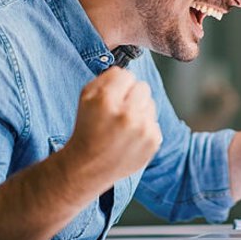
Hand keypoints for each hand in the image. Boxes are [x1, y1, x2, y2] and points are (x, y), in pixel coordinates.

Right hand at [65, 67, 161, 182]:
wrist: (88, 166)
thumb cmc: (87, 128)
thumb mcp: (85, 97)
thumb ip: (107, 77)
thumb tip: (127, 73)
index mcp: (106, 100)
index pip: (126, 74)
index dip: (118, 85)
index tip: (111, 97)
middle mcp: (126, 114)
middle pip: (142, 86)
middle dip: (131, 96)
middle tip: (118, 111)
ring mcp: (142, 129)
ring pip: (151, 103)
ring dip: (139, 111)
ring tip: (123, 126)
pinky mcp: (153, 142)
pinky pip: (154, 121)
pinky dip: (145, 127)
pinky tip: (130, 138)